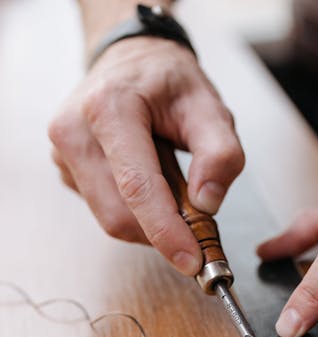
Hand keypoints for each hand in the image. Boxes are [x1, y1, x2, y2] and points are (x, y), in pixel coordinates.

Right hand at [49, 37, 244, 275]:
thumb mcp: (210, 106)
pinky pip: (105, 211)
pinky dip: (137, 213)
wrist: (130, 61)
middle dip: (163, 232)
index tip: (192, 260)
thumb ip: (221, 154)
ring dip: (151, 222)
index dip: (166, 231)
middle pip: (120, 214)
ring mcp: (63, 154)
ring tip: (172, 187)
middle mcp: (74, 131)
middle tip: (198, 226)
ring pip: (112, 219)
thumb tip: (207, 204)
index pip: (137, 187)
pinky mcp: (66, 172)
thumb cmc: (169, 82)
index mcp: (109, 107)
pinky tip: (149, 183)